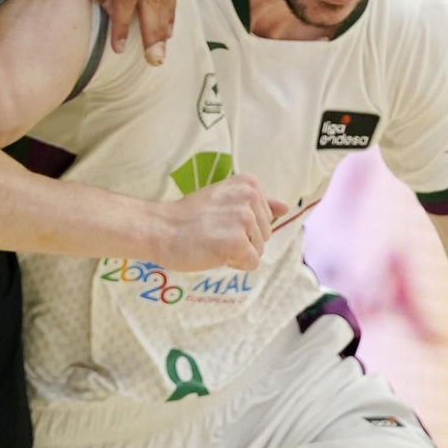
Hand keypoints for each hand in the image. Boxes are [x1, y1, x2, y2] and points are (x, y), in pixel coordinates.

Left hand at [60, 0, 175, 64]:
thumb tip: (110, 10)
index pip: (126, 0)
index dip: (122, 27)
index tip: (118, 48)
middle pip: (153, 2)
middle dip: (154, 34)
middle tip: (155, 60)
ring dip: (165, 22)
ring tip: (163, 47)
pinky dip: (170, 3)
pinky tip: (168, 21)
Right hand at [156, 175, 284, 273]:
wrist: (160, 229)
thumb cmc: (188, 217)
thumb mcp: (225, 198)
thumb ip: (258, 202)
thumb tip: (286, 207)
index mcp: (248, 184)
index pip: (266, 217)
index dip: (243, 226)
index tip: (219, 221)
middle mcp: (250, 197)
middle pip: (266, 234)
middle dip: (243, 240)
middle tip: (214, 233)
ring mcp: (244, 219)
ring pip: (259, 250)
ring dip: (238, 252)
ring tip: (213, 242)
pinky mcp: (238, 242)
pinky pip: (251, 263)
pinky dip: (235, 264)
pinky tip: (215, 253)